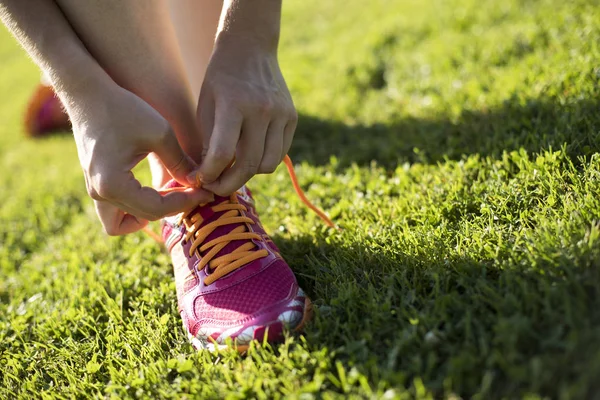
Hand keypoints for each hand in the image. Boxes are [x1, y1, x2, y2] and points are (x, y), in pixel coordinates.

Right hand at [69, 83, 212, 234]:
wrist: (88, 94)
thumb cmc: (124, 109)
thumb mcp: (160, 134)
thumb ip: (180, 163)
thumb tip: (199, 184)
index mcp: (113, 183)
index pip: (158, 208)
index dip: (186, 202)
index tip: (205, 191)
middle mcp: (100, 193)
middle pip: (145, 216)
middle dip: (174, 206)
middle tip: (195, 190)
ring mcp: (94, 191)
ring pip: (122, 224)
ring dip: (149, 214)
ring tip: (172, 193)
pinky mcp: (96, 185)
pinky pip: (114, 214)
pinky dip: (133, 210)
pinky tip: (155, 192)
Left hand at [191, 35, 297, 195]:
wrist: (250, 48)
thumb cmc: (220, 80)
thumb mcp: (206, 106)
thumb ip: (209, 142)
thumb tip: (208, 178)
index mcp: (234, 104)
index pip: (223, 153)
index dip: (210, 174)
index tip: (201, 181)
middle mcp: (262, 110)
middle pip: (249, 164)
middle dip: (229, 183)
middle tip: (216, 187)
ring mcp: (281, 114)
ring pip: (268, 164)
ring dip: (249, 174)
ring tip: (234, 169)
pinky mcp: (292, 117)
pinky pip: (280, 153)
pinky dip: (265, 161)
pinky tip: (250, 155)